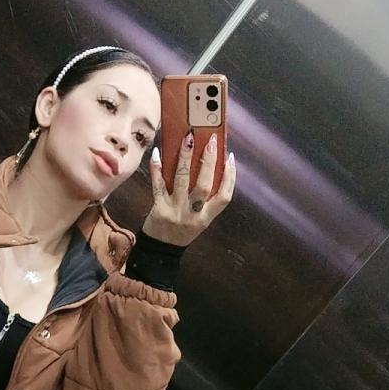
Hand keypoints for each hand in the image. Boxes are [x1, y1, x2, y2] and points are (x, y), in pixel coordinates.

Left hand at [144, 132, 235, 247]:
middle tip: (210, 140)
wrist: (160, 250)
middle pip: (204, 185)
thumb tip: (208, 166)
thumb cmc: (182, 230)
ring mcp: (175, 211)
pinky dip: (157, 168)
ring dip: (185, 158)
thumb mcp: (199, 219)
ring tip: (188, 139)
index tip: (230, 157)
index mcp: (207, 217)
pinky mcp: (158, 209)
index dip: (230, 177)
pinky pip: (158, 185)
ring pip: (182, 180)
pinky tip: (158, 153)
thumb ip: (205, 200)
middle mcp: (193, 214)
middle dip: (208, 161)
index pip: (225, 197)